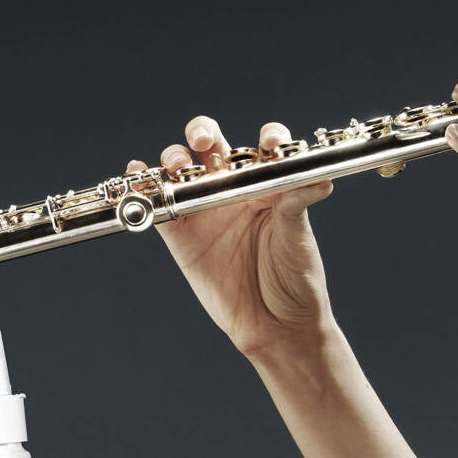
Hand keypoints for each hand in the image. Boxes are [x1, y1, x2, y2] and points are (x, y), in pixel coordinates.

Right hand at [127, 116, 334, 358]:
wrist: (275, 325)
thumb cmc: (296, 278)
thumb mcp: (299, 239)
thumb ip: (299, 206)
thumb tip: (321, 179)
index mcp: (269, 185)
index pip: (264, 147)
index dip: (266, 136)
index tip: (270, 144)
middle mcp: (235, 190)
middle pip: (213, 146)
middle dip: (204, 132)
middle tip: (206, 142)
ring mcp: (206, 210)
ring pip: (183, 170)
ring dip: (176, 158)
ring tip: (181, 168)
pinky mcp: (181, 235)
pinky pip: (158, 205)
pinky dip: (143, 186)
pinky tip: (136, 175)